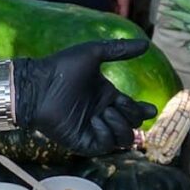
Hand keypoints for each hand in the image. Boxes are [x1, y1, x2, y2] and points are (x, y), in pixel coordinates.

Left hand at [11, 39, 158, 154]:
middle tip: (118, 104)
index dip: (144, 111)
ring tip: (106, 111)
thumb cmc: (62, 67)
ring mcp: (94, 129)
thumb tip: (146, 44)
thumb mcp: (94, 53)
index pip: (133, 109)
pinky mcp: (83, 141)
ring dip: (121, 125)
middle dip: (132, 116)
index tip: (151, 108)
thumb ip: (119, 50)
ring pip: (122, 138)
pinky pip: (105, 145)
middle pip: (132, 124)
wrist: (38, 85)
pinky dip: (106, 133)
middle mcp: (103, 114)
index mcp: (107, 96)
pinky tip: (95, 119)